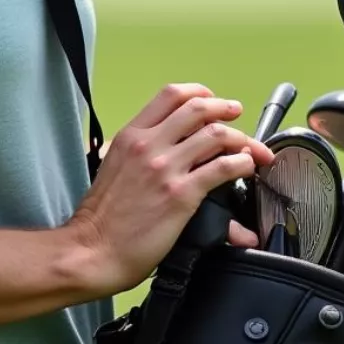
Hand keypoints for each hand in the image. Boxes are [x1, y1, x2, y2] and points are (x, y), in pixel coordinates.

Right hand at [68, 84, 274, 295]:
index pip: (170, 95)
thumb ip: (138, 152)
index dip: (198, 92)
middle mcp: (149, 145)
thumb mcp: (113, 167)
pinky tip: (246, 168)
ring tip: (250, 148)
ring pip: (216, 135)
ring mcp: (166, 168)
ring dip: (241, 138)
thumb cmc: (100, 218)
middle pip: (199, 109)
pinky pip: (223, 168)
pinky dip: (242, 163)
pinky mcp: (181, 194)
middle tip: (237, 114)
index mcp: (131, 135)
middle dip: (225, 108)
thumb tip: (164, 150)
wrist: (92, 251)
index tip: (211, 99)